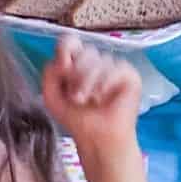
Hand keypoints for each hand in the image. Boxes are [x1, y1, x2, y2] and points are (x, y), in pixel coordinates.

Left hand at [41, 37, 140, 157]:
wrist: (96, 140)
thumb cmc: (77, 119)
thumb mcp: (52, 96)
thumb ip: (49, 73)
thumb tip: (64, 60)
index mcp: (77, 63)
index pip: (71, 41)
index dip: (66, 50)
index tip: (63, 69)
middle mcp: (97, 62)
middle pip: (86, 51)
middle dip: (77, 75)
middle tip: (76, 97)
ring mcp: (114, 68)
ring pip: (101, 60)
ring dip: (90, 83)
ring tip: (89, 101)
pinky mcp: (130, 77)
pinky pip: (117, 69)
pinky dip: (106, 83)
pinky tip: (102, 98)